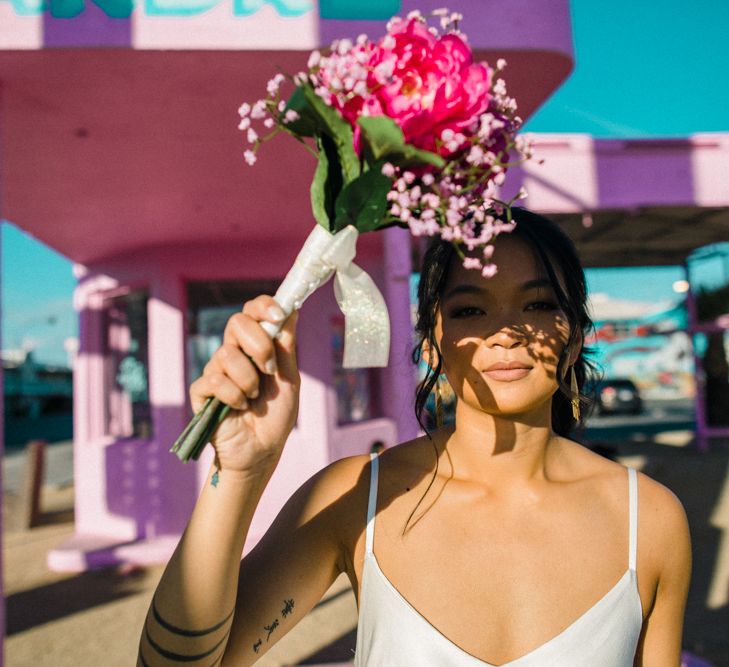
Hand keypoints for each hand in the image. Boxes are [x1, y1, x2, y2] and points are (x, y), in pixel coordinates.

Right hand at [189, 295, 299, 473]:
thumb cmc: (276, 415)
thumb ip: (286, 346)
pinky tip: (239, 408)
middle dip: (259, 344)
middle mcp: (234, 353)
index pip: (252, 311)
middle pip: (236, 322)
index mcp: (255, 346)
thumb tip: (292, 308)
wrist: (262, 450)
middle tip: (269, 369)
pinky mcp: (201, 392)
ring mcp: (216, 371)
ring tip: (254, 398)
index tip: (278, 315)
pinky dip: (233, 395)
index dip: (263, 306)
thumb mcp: (288, 378)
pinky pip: (214, 380)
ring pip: (227, 354)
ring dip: (248, 379)